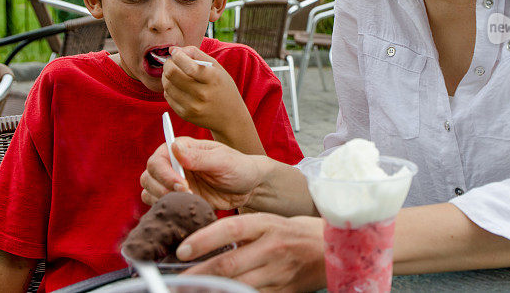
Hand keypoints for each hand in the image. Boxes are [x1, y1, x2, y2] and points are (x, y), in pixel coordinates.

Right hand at [141, 137, 263, 208]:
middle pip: (148, 177)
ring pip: (149, 192)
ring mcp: (173, 184)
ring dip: (163, 200)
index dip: (165, 174)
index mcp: (181, 149)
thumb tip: (174, 148)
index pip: (157, 160)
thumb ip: (199, 157)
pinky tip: (186, 210)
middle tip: (187, 196)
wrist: (249, 188)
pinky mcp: (177, 200)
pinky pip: (160, 206)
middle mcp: (172, 165)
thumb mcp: (223, 161)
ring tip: (188, 202)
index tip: (182, 185)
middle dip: (163, 189)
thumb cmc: (238, 167)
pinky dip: (168, 210)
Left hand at [162, 46, 249, 135]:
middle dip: (168, 64)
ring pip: (167, 85)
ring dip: (166, 75)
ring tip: (173, 73)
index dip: (177, 56)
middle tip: (171, 62)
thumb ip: (196, 53)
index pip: (188, 65)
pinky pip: (168, 96)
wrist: (230, 117)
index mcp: (213, 79)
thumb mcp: (217, 67)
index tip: (176, 53)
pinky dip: (169, 88)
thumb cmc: (223, 88)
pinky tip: (176, 85)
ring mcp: (193, 106)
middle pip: (172, 74)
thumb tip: (174, 49)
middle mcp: (203, 94)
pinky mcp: (185, 114)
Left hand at [178, 213, 325, 292]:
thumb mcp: (270, 223)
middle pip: (228, 264)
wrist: (332, 250)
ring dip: (211, 290)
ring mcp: (278, 273)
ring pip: (236, 285)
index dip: (204, 240)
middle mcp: (271, 248)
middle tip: (177, 280)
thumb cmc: (296, 233)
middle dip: (198, 275)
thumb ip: (243, 232)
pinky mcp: (283, 292)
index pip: (231, 228)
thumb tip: (205, 242)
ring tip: (190, 290)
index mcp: (267, 224)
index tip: (182, 250)